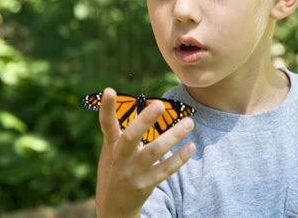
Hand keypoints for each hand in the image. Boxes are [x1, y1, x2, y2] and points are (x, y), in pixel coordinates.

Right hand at [95, 88, 195, 217]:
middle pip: (130, 137)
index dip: (107, 108)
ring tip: (189, 122)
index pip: (106, 124)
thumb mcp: (110, 149)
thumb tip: (129, 102)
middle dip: (144, 121)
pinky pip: (165, 170)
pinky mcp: (145, 185)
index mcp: (111, 145)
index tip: (109, 90)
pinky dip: (179, 158)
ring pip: (154, 152)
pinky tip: (191, 146)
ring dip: (173, 136)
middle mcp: (120, 158)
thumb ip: (117, 129)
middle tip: (160, 104)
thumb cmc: (115, 168)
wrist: (113, 207)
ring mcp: (132, 173)